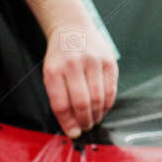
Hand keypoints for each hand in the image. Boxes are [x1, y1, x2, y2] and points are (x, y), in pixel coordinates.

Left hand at [42, 17, 118, 136]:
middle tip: (85, 127)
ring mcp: (93, 62)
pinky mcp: (109, 62)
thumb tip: (72, 127)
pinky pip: (111, 90)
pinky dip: (107, 104)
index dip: (68, 124)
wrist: (73, 29)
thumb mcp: (51, 73)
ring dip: (97, 115)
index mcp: (54, 69)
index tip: (73, 133)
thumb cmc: (60, 56)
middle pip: (82, 104)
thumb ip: (59, 98)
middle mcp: (74, 64)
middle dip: (84, 122)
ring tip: (94, 119)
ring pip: (98, 99)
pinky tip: (102, 108)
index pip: (61, 105)